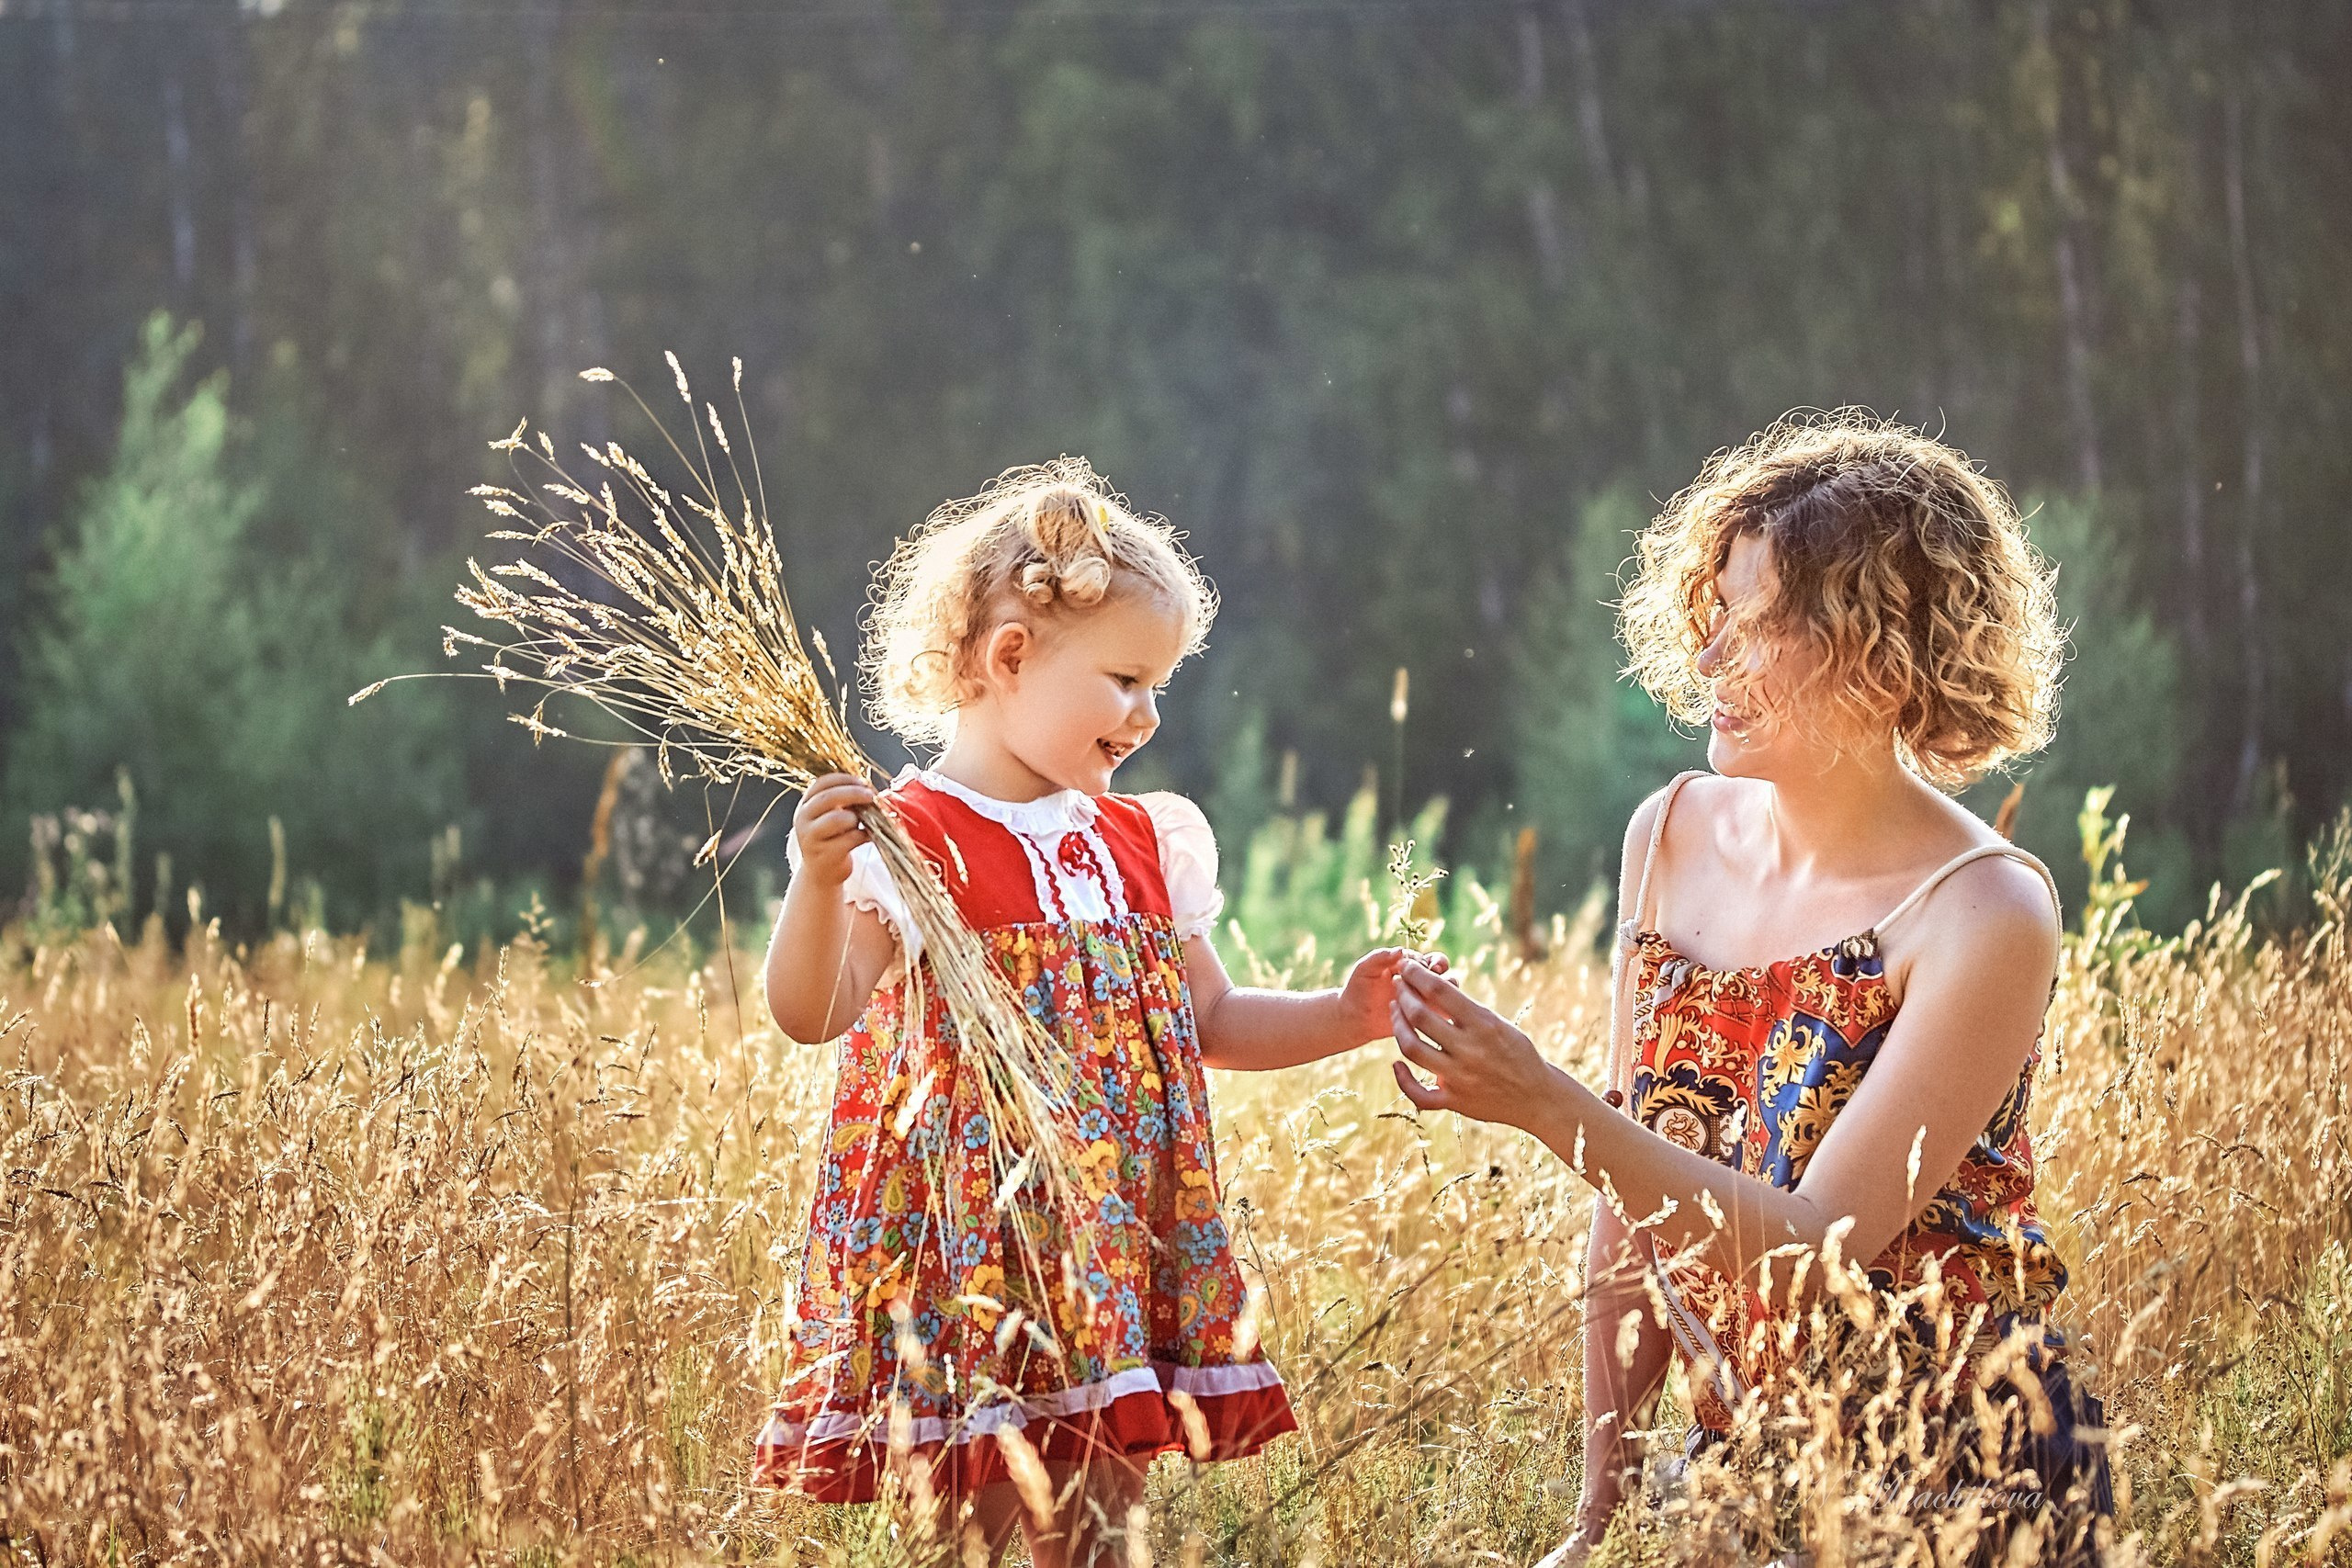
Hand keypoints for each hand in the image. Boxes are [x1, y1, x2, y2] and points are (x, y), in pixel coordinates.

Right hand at [791, 773, 876, 885]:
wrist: (822, 874)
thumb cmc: (831, 839)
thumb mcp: (830, 816)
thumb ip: (843, 801)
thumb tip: (867, 788)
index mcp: (805, 805)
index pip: (822, 783)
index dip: (844, 779)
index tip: (862, 782)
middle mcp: (803, 819)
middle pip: (828, 797)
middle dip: (853, 793)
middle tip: (870, 796)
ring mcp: (811, 839)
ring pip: (837, 819)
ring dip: (855, 818)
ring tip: (862, 823)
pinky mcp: (824, 856)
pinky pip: (849, 839)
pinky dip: (863, 835)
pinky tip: (867, 836)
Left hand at [1337, 946, 1448, 1044]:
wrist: (1356, 1017)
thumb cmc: (1359, 989)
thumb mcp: (1365, 968)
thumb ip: (1380, 957)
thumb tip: (1400, 950)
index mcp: (1409, 964)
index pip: (1426, 958)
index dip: (1424, 962)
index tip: (1413, 968)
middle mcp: (1421, 979)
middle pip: (1444, 970)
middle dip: (1441, 971)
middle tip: (1434, 974)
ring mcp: (1426, 998)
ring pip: (1448, 990)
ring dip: (1441, 990)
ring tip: (1423, 996)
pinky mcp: (1428, 1016)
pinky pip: (1443, 1012)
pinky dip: (1440, 1010)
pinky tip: (1425, 1013)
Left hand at [1388, 958, 1564, 1128]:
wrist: (1538, 1096)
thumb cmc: (1518, 1052)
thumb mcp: (1498, 1023)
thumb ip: (1466, 1010)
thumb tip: (1433, 987)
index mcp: (1483, 1024)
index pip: (1440, 991)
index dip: (1416, 975)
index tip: (1405, 965)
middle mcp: (1469, 1050)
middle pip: (1420, 1017)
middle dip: (1403, 995)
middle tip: (1397, 984)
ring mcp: (1460, 1078)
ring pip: (1412, 1049)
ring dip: (1397, 1026)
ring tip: (1394, 1011)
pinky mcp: (1455, 1101)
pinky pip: (1419, 1093)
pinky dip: (1403, 1078)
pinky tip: (1396, 1063)